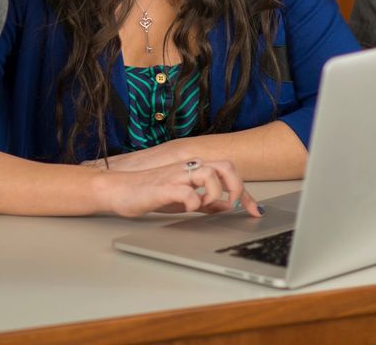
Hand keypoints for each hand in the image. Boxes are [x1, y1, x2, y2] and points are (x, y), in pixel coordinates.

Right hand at [96, 158, 262, 218]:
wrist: (120, 189)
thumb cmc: (149, 193)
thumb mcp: (182, 198)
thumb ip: (204, 201)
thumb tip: (224, 206)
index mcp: (195, 169)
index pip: (227, 173)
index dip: (245, 193)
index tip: (255, 211)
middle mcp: (189, 167)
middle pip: (225, 166)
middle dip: (236, 187)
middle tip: (234, 205)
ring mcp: (177, 175)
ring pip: (209, 174)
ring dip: (215, 193)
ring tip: (208, 206)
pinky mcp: (165, 187)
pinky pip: (187, 191)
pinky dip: (194, 201)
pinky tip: (190, 208)